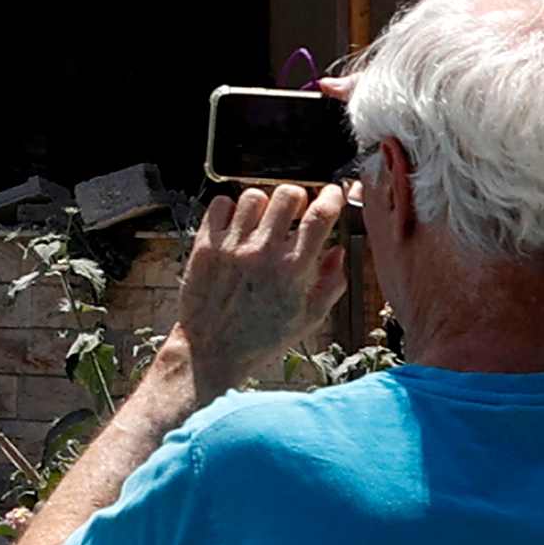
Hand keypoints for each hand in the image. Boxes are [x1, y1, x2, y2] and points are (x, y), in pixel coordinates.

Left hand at [169, 182, 348, 396]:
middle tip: (294, 211)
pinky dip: (230, 209)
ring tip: (261, 222)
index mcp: (294, 271)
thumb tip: (338, 250)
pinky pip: (221, 204)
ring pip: (254, 196)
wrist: (212, 350)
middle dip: (297, 198)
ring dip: (263, 204)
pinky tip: (236, 225)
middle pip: (288, 195)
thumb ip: (331, 284)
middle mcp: (263, 254)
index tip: (332, 193)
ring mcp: (232, 247)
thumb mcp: (308, 319)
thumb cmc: (262, 338)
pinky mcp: (206, 246)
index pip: (320, 217)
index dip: (331, 197)